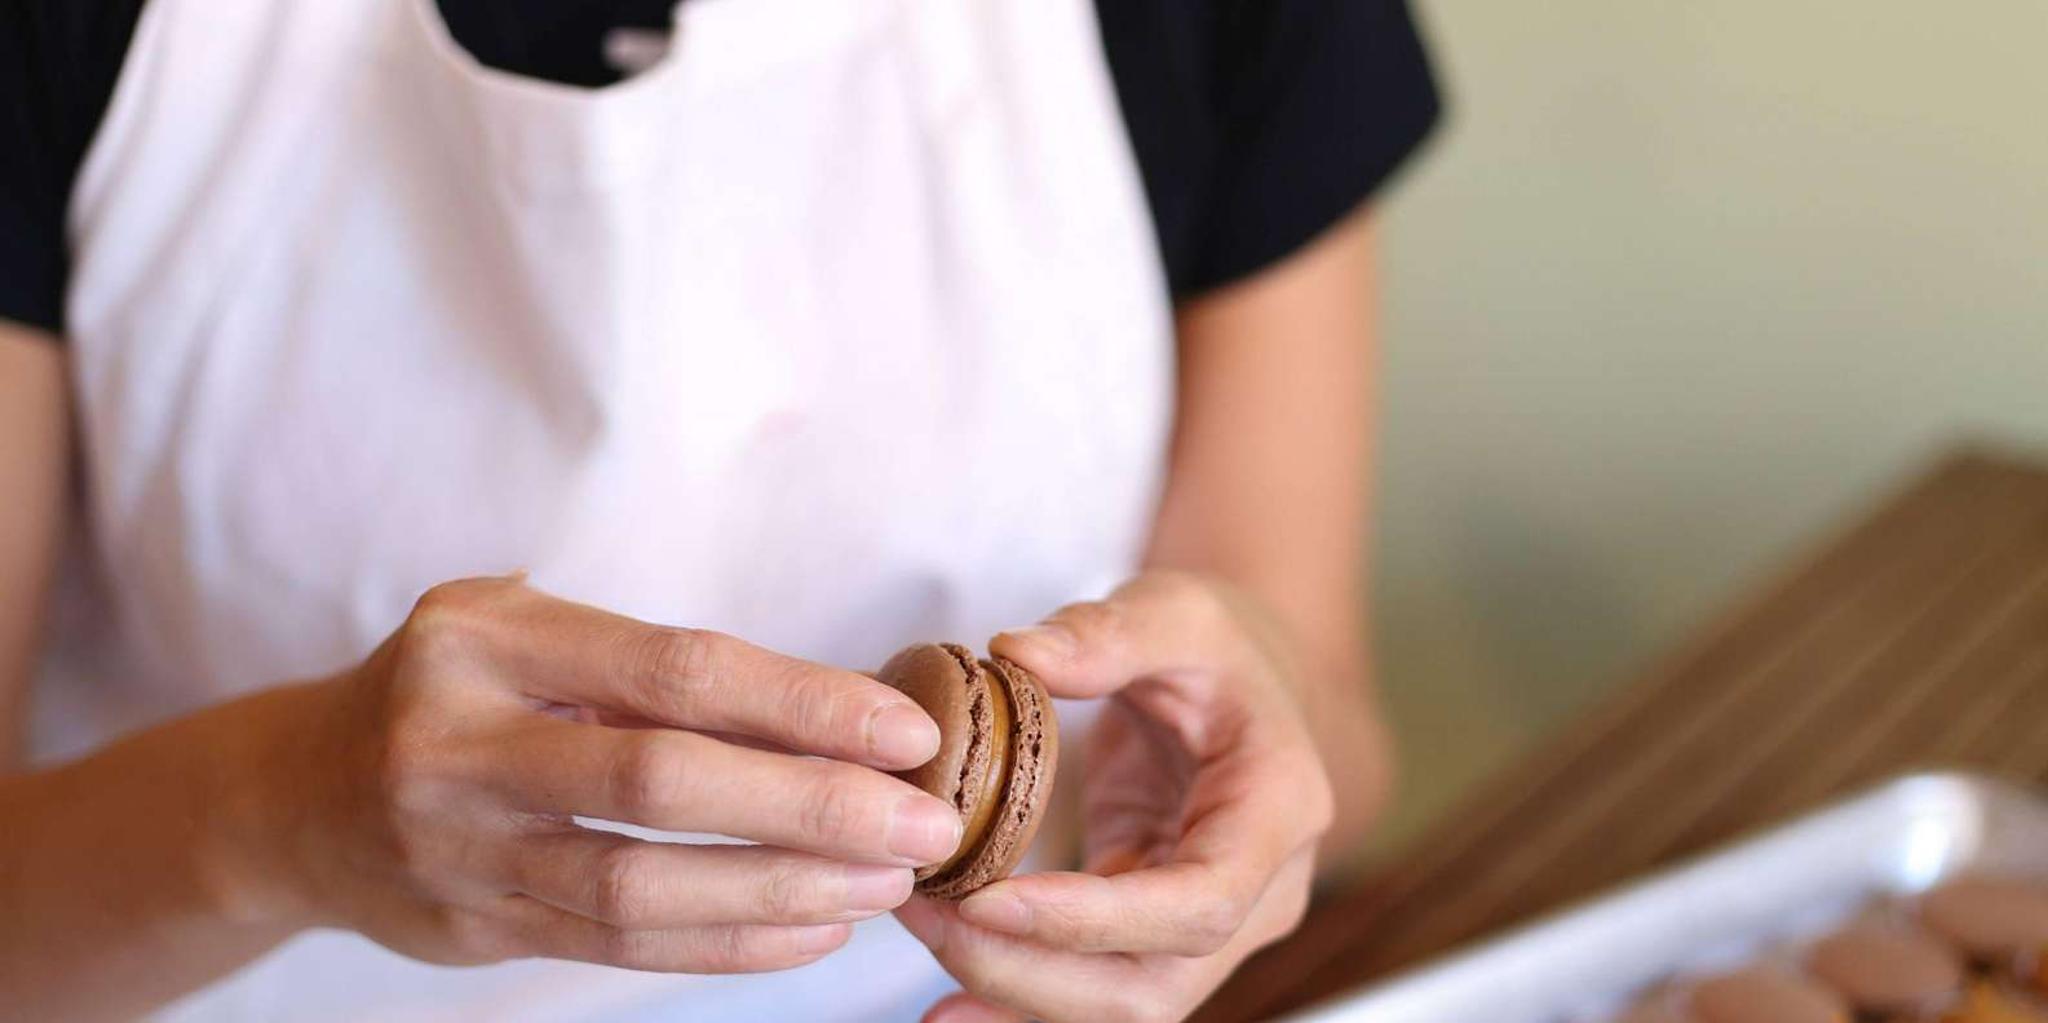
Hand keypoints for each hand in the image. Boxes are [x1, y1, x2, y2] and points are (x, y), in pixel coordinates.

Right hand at [227, 576, 961, 973]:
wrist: (292, 796)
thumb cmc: (455, 691)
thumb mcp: (524, 636)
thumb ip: (645, 668)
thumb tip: (838, 712)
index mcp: (485, 638)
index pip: (674, 670)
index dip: (803, 704)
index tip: (907, 732)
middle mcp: (456, 740)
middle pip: (660, 781)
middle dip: (811, 806)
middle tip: (924, 825)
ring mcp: (454, 845)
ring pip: (638, 885)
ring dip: (780, 890)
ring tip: (884, 886)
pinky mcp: (468, 928)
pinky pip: (617, 947)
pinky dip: (725, 944)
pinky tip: (811, 932)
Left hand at [894, 572, 1334, 1022]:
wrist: (1249, 686)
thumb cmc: (1217, 646)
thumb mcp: (1174, 609)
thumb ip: (1104, 632)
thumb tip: (1012, 652)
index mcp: (1280, 810)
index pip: (1200, 903)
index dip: (1096, 919)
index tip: (990, 900)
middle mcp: (1262, 893)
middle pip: (1153, 984)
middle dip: (1031, 970)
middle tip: (928, 912)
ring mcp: (1210, 929)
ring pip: (1120, 1005)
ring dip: (1013, 988)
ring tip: (921, 930)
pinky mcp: (1155, 937)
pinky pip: (1092, 987)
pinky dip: (1019, 995)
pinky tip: (944, 1004)